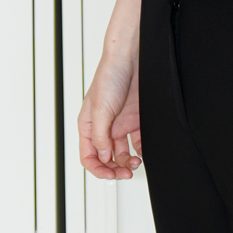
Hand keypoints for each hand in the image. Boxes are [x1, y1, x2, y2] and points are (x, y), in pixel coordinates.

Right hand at [78, 57, 141, 179]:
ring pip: (122, 152)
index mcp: (88, 125)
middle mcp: (103, 127)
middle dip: (114, 168)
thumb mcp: (100, 109)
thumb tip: (103, 157)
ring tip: (136, 162)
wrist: (131, 57)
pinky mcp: (136, 119)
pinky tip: (143, 152)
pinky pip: (138, 141)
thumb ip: (99, 136)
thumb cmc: (109, 76)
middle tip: (126, 173)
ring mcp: (120, 124)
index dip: (98, 169)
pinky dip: (141, 150)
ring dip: (128, 161)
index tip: (110, 175)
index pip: (88, 155)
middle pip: (106, 157)